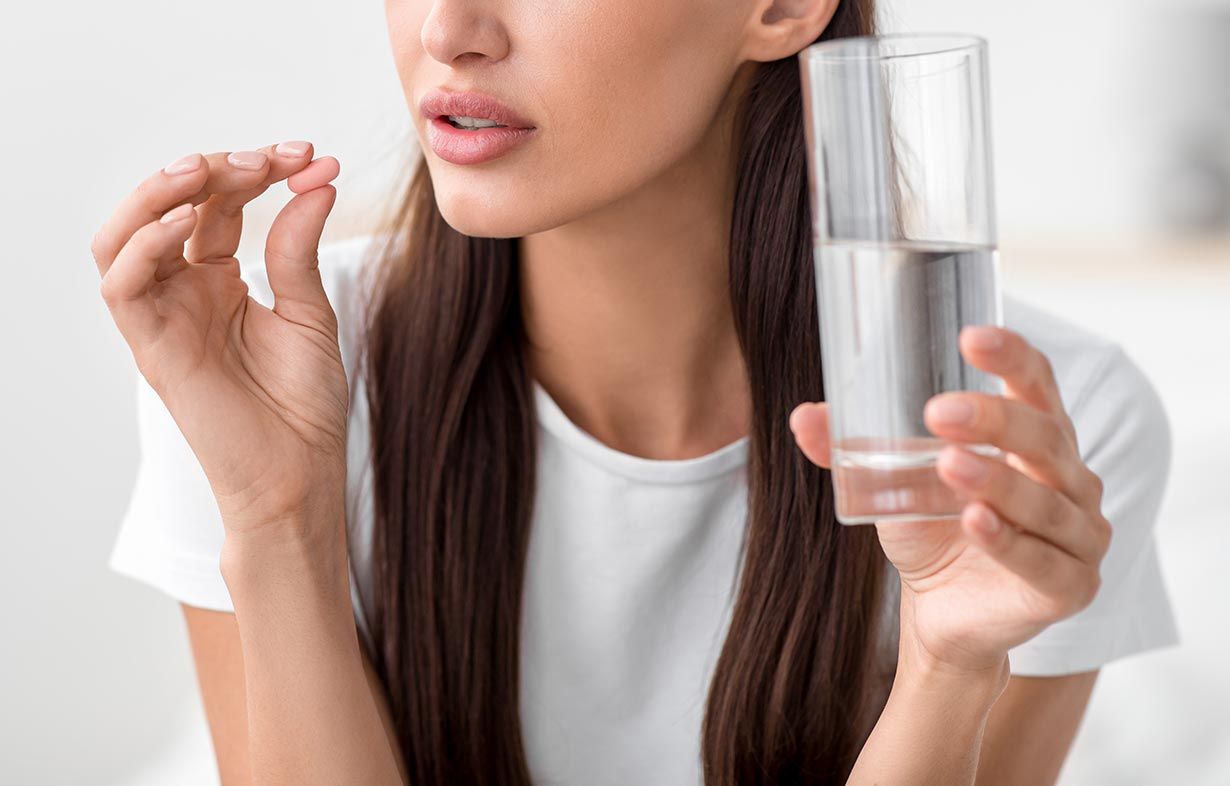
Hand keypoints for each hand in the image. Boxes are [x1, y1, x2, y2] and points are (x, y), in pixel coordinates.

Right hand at [92, 143, 347, 536]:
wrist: (299, 474)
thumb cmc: (303, 405)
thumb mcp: (309, 314)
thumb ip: (299, 250)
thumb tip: (316, 182)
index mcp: (221, 280)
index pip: (221, 204)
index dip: (259, 171)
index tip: (310, 156)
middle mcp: (184, 291)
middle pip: (171, 207)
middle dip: (216, 169)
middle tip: (270, 157)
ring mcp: (163, 317)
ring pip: (124, 236)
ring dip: (158, 193)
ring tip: (209, 168)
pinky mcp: (151, 348)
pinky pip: (122, 287)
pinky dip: (143, 247)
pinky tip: (186, 224)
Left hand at [789, 325, 1112, 674]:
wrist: (941, 612)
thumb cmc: (932, 531)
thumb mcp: (891, 482)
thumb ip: (853, 449)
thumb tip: (802, 417)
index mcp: (1037, 437)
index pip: (1037, 384)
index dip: (1013, 357)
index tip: (971, 337)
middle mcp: (1070, 478)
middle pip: (1044, 436)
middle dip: (994, 420)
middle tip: (937, 411)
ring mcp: (1079, 534)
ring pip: (1044, 500)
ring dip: (997, 480)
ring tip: (948, 465)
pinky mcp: (1072, 586)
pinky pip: (1042, 560)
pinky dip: (1009, 541)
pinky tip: (977, 522)